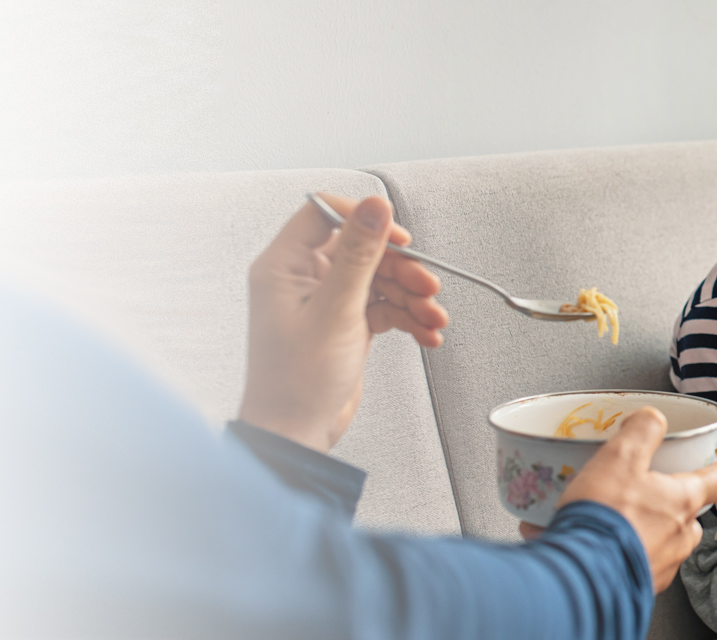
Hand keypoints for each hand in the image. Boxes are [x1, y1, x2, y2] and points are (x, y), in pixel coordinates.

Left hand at [237, 193, 448, 452]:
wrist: (296, 435)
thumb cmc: (296, 382)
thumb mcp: (335, 311)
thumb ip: (357, 255)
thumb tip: (374, 208)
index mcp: (284, 266)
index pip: (324, 214)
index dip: (365, 220)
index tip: (399, 239)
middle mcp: (303, 279)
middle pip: (362, 249)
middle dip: (399, 267)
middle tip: (426, 286)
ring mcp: (325, 302)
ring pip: (378, 279)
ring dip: (410, 295)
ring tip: (432, 317)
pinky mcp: (345, 325)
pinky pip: (382, 307)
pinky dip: (406, 317)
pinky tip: (426, 332)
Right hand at [524, 407, 716, 592]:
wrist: (582, 574)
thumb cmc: (605, 516)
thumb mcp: (620, 457)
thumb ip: (641, 432)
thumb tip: (653, 417)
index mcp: (681, 502)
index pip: (716, 481)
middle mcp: (679, 537)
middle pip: (689, 516)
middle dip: (678, 505)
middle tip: (658, 493)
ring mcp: (661, 565)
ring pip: (665, 542)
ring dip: (650, 530)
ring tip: (621, 522)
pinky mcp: (639, 586)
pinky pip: (640, 563)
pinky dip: (628, 552)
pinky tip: (604, 547)